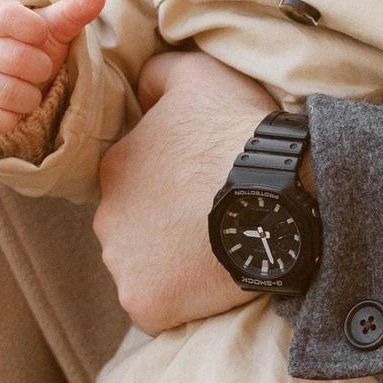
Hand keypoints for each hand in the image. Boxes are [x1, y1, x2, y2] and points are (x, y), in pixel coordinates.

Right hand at [0, 0, 106, 139]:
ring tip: (31, 93)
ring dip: (29, 98)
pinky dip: (9, 119)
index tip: (41, 35)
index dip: (31, 28)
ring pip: (3, 91)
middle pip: (14, 58)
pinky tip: (14, 112)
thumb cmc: (34, 50)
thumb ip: (74, 12)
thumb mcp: (54, 30)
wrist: (11, 82)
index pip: (7, 15)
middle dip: (40, 69)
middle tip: (42, 70)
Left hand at [92, 46, 274, 333]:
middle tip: (213, 220)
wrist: (277, 196)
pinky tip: (210, 284)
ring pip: (142, 268)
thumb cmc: (238, 133)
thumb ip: (159, 73)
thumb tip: (139, 84)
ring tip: (217, 252)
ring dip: (171, 264)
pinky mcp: (146, 304)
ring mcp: (122, 265)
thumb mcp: (198, 75)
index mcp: (115, 166)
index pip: (134, 181)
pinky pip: (156, 309)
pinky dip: (180, 302)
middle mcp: (105, 218)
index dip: (172, 185)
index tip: (205, 186)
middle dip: (165, 226)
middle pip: (134, 227)